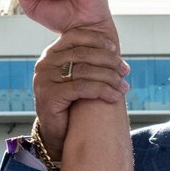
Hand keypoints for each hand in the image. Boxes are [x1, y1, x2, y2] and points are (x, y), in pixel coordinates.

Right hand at [32, 28, 130, 161]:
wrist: (57, 134)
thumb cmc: (71, 104)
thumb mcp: (77, 77)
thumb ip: (86, 61)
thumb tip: (113, 48)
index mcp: (50, 55)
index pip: (75, 36)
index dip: (98, 41)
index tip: (116, 50)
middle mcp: (44, 65)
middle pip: (83, 54)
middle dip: (109, 62)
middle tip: (126, 70)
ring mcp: (44, 80)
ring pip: (85, 71)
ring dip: (110, 78)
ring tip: (124, 86)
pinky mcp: (49, 96)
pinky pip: (82, 88)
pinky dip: (103, 91)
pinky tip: (115, 97)